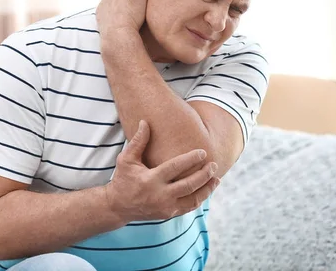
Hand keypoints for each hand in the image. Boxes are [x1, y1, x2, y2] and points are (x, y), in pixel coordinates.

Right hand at [105, 120, 219, 222]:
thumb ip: (137, 141)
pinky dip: (199, 198)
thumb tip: (145, 122)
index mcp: (150, 180)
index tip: (203, 152)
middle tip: (214, 164)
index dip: (190, 159)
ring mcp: (165, 207)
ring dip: (207, 189)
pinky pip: (189, 207)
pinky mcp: (168, 214)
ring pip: (193, 199)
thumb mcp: (126, 159)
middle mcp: (160, 195)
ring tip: (216, 178)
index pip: (175, 168)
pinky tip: (206, 189)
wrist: (118, 207)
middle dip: (204, 175)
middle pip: (189, 185)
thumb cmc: (123, 179)